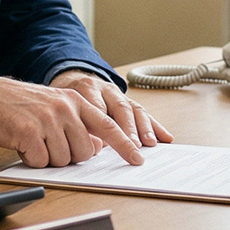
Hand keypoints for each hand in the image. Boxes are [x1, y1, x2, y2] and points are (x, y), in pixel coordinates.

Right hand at [0, 73, 147, 166]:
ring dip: (48, 157)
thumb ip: (79, 125)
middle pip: (84, 152)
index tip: (138, 158)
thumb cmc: (22, 106)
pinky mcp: (29, 132)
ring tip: (34, 140)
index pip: (108, 125)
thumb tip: (96, 148)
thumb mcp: (56, 108)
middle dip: (68, 156)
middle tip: (49, 143)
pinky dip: (31, 159)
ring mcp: (47, 119)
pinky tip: (23, 143)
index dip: (124, 144)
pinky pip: (41, 161)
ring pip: (63, 160)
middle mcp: (65, 108)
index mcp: (76, 100)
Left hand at [51, 69, 173, 149]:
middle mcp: (106, 89)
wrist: (71, 82)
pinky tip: (165, 137)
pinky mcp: (129, 102)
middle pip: (120, 107)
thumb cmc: (67, 101)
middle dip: (129, 127)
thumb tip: (97, 146)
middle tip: (134, 145)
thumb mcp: (64, 108)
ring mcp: (119, 95)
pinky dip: (155, 127)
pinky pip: (144, 114)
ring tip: (149, 143)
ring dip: (144, 128)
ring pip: (135, 109)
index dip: (105, 124)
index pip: (97, 106)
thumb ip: (77, 124)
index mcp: (86, 88)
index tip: (109, 144)